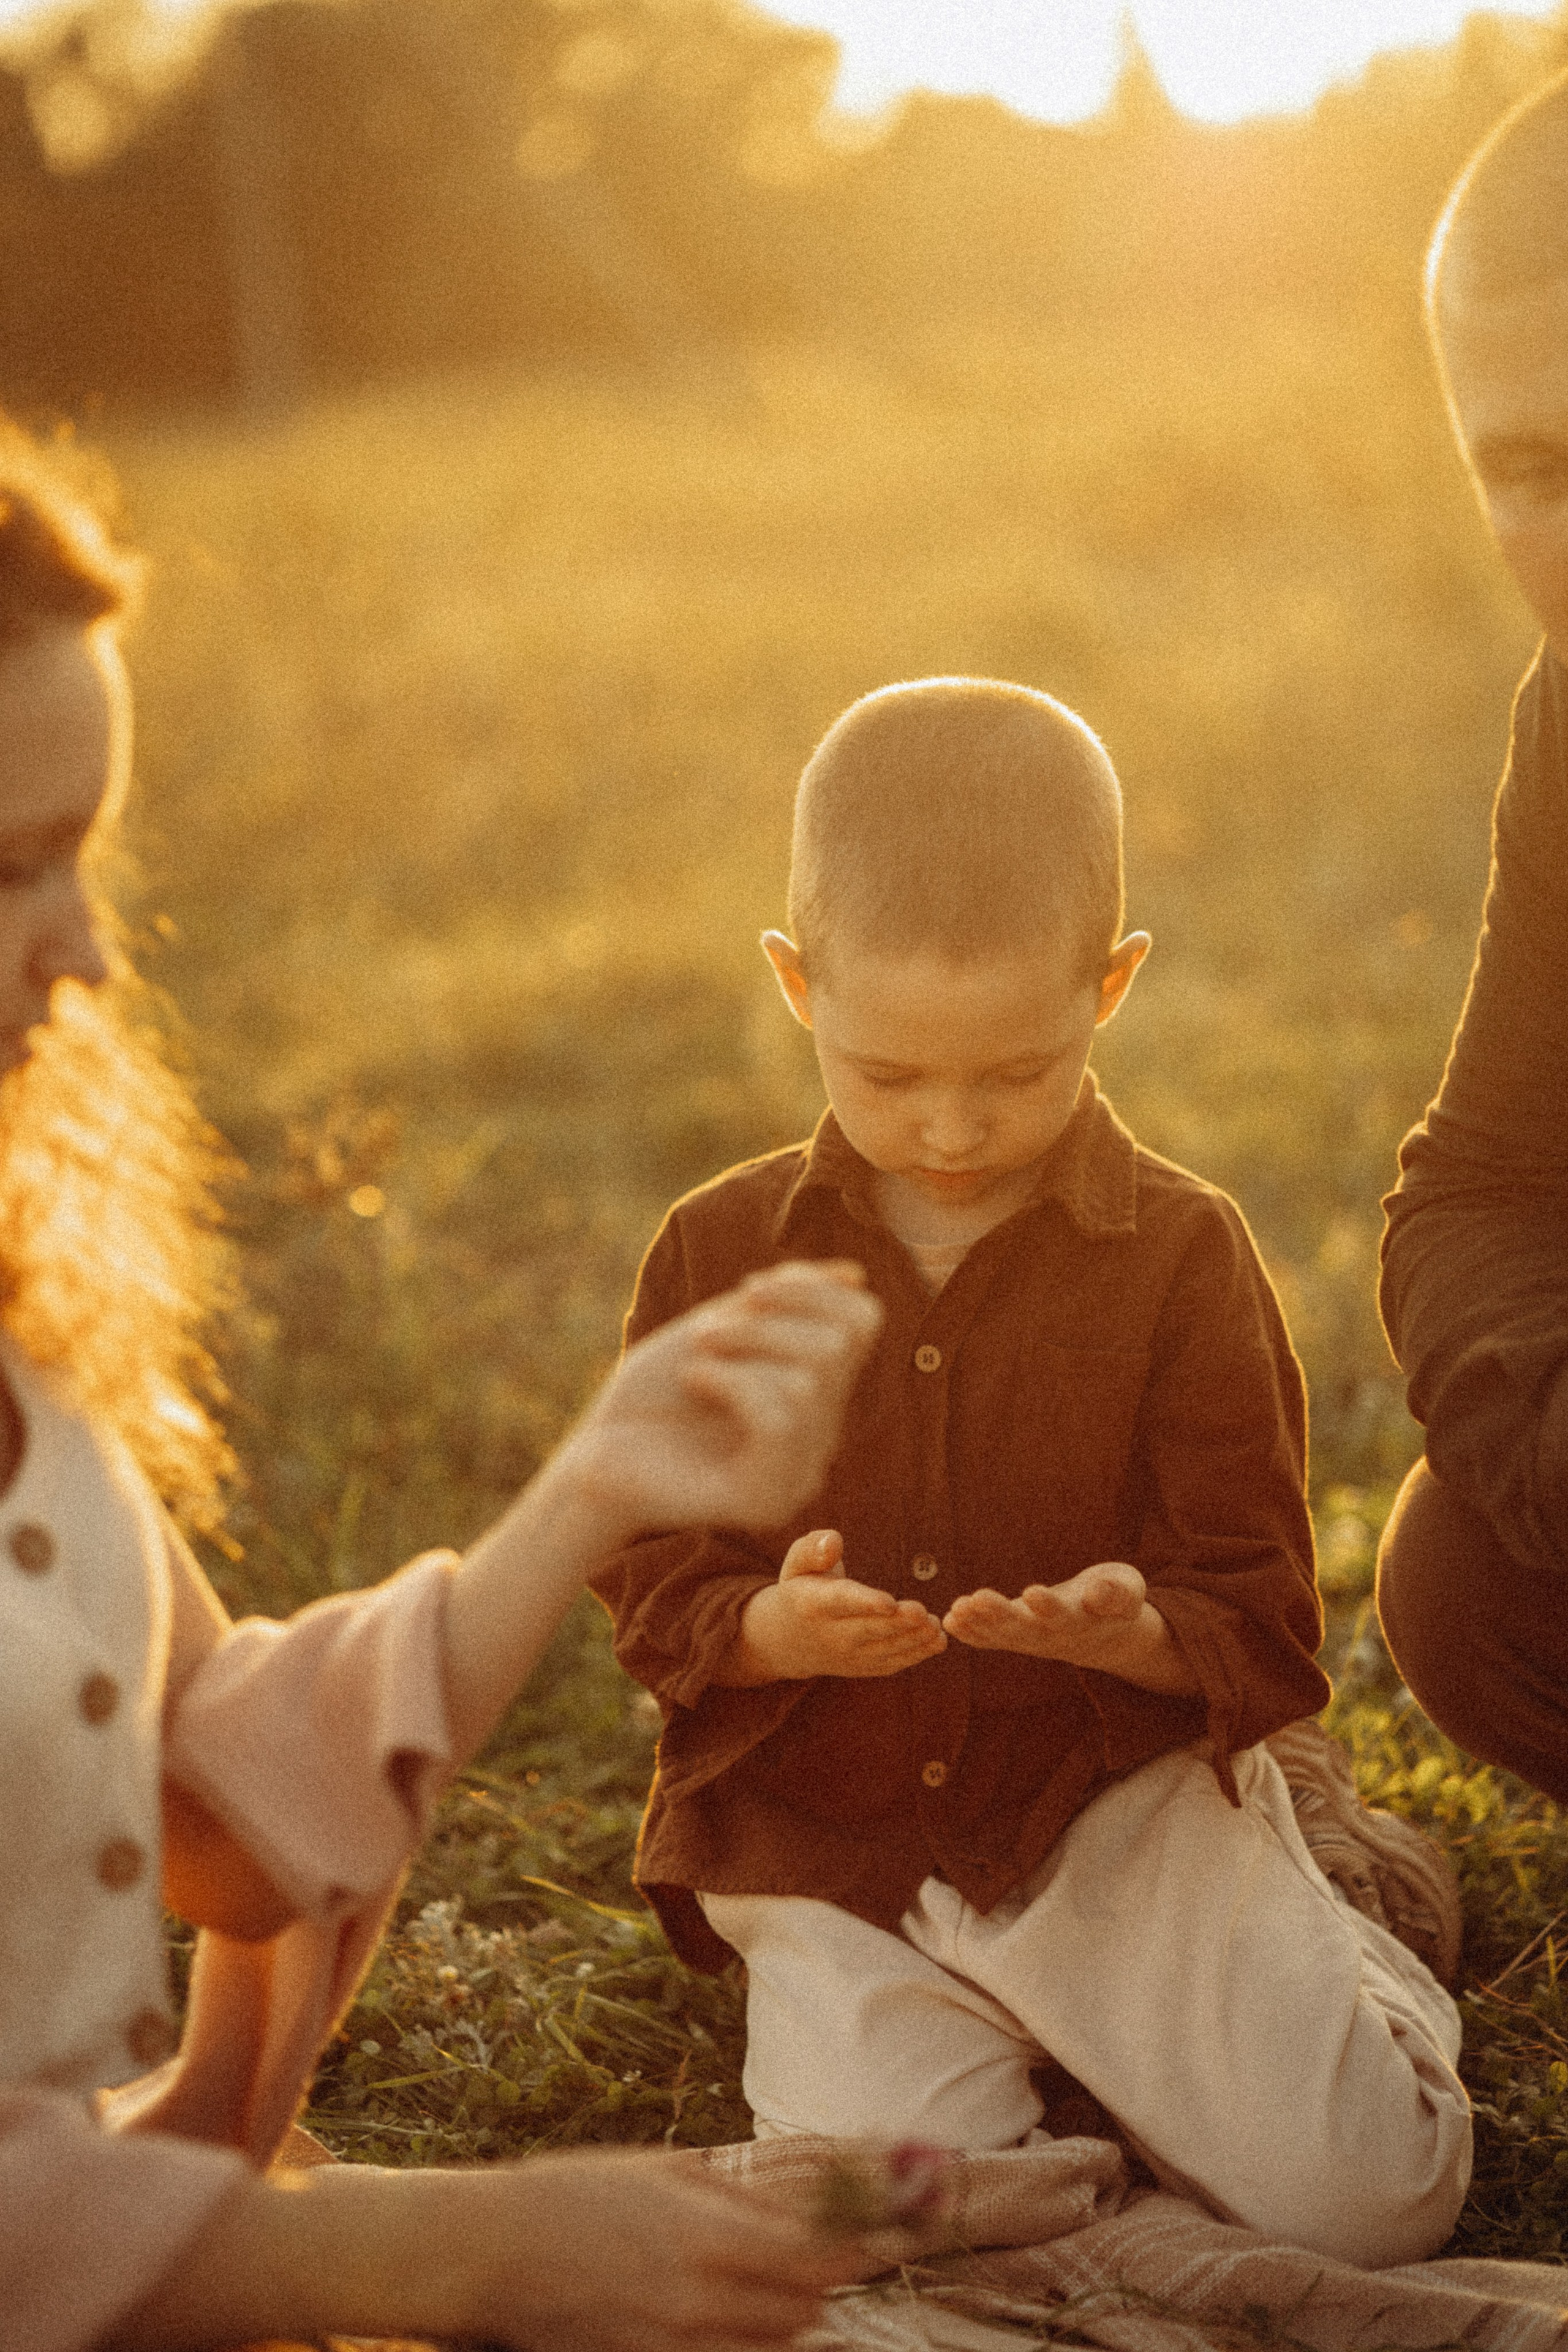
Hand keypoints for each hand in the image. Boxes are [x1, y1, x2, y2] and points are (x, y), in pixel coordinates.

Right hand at [468, 2149, 872, 2350]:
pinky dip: (748, 2345)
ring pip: (775, 2348)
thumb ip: (742, 2200)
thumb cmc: (578, 2193)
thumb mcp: (666, 2172)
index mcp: (706, 2238)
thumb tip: (807, 2215)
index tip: (879, 2238)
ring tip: (769, 2283)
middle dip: (821, 2284)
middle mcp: (699, 2302)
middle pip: (805, 2313)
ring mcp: (676, 2346)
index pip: (816, 2261)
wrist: (495, 2251)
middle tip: (816, 2255)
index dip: (857, 2251)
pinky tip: (735, 2316)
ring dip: (789, 2318)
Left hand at [565, 1261, 881, 1538]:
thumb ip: (785, 1303)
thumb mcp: (722, 1330)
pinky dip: (728, 1381)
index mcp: (818, 1397)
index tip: (746, 1291)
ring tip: (695, 1363)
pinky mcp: (766, 1501)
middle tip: (706, 1335)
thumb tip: (855, 1273)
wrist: (591, 1462)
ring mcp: (798, 1475)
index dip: (810, 1288)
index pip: (862, 1321)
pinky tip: (693, 1385)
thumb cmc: (651, 1399)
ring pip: (809, 1378)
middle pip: (838, 1344)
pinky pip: (780, 1418)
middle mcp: (820, 1440)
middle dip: (767, 1320)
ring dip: (739, 1349)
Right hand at [715, 1525, 946, 1684]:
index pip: (841, 1602)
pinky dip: (915, 1655)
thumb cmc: (800, 1588)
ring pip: (883, 1650)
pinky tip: (936, 1641)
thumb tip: (834, 1541)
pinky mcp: (863, 1667)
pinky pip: (890, 1663)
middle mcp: (830, 1635)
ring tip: (935, 1626)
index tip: (889, 1602)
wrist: (785, 1640)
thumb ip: (812, 1548)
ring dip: (912, 1640)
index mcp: (813, 1604)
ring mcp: (847, 1656)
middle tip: (923, 1613)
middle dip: (897, 1623)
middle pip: (868, 1630)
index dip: (865, 1602)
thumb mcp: (796, 1563)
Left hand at [944, 1561, 1197, 1693]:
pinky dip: (971, 1633)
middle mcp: (1055, 1636)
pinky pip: (992, 1641)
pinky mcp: (1017, 1639)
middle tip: (977, 1598)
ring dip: (979, 1624)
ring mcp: (1034, 1640)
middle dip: (1001, 1614)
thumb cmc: (1115, 1598)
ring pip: (1004, 1636)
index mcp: (1084, 1621)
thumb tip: (1099, 1594)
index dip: (1049, 1606)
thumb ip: (1118, 1594)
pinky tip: (950, 1620)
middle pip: (1026, 1629)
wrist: (1105, 1633)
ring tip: (957, 1609)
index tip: (1032, 1592)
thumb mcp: (1128, 1589)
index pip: (1065, 1615)